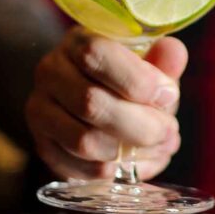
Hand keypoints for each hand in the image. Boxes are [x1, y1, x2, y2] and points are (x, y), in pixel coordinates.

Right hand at [26, 27, 187, 180]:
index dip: (136, 79)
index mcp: (77, 42)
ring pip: (84, 140)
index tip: (168, 96)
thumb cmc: (125, 81)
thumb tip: (174, 52)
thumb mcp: (147, 64)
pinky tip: (134, 163)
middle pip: (91, 102)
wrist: (87, 107)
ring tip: (157, 148)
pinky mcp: (43, 145)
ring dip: (129, 152)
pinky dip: (113, 171)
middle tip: (169, 132)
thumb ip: (162, 59)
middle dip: (141, 125)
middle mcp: (50, 72)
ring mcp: (40, 110)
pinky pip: (78, 167)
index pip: (95, 54)